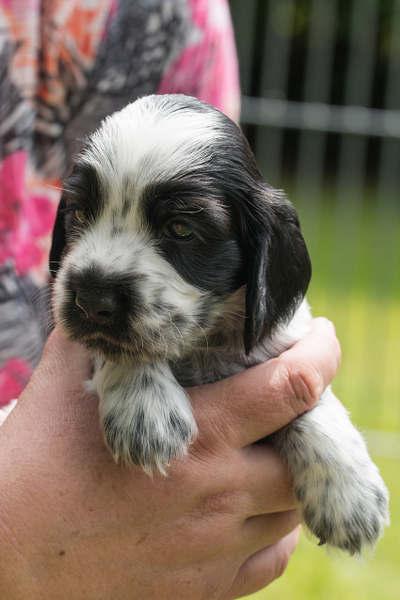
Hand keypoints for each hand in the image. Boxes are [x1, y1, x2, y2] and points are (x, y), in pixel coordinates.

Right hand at [0, 318, 339, 598]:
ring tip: (268, 448)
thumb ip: (101, 336)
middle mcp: (220, 494)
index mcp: (197, 436)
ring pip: (293, 507)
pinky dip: (274, 527)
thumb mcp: (64, 384)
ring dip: (291, 472)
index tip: (322, 339)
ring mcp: (217, 549)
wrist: (7, 560)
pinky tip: (251, 506)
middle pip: (307, 453)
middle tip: (292, 398)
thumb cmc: (33, 467)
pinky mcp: (206, 590)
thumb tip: (111, 297)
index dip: (321, 356)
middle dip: (311, 418)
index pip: (290, 389)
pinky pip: (272, 558)